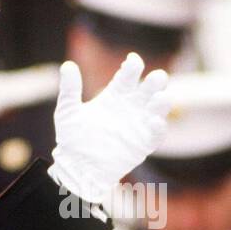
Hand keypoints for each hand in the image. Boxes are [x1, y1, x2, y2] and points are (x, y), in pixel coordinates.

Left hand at [48, 53, 169, 217]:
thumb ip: (70, 89)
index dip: (133, 66)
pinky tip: (153, 121)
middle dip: (156, 80)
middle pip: (149, 88)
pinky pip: (157, 134)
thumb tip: (68, 65)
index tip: (133, 61)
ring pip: (158, 108)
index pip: (128, 75)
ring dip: (162, 101)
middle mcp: (130, 107)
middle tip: (158, 76)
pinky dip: (159, 127)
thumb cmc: (72, 139)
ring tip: (160, 97)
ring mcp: (139, 125)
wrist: (77, 168)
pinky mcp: (143, 144)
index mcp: (115, 95)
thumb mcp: (68, 111)